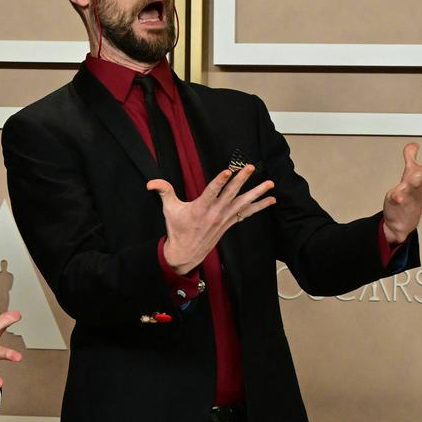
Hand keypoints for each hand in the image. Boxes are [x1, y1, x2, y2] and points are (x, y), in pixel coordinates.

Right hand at [148, 165, 275, 274]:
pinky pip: (247, 213)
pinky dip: (259, 206)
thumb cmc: (177, 229)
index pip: (211, 192)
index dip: (219, 181)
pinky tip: (270, 200)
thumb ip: (163, 191)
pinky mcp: (229, 223)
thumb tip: (151, 182)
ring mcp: (224, 219)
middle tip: (251, 168)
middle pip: (230, 194)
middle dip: (242, 180)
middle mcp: (215, 213)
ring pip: (243, 203)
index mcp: (200, 208)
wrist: (186, 253)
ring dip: (257, 193)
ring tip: (270, 183)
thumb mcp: (168, 209)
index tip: (228, 171)